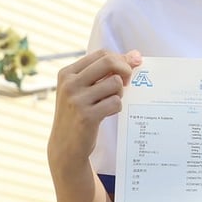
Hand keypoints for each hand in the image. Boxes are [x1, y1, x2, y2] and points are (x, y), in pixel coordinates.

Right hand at [48, 49, 142, 167]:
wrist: (65, 147)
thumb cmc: (79, 113)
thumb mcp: (85, 89)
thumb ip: (107, 71)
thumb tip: (136, 55)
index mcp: (67, 73)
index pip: (102, 54)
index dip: (120, 59)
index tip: (128, 70)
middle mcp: (69, 84)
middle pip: (109, 62)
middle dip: (125, 70)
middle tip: (126, 83)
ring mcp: (76, 100)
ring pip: (115, 83)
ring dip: (119, 93)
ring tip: (109, 102)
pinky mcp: (87, 116)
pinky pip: (116, 102)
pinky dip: (116, 107)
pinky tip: (107, 113)